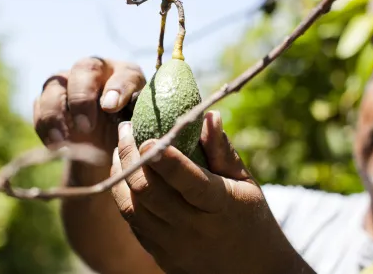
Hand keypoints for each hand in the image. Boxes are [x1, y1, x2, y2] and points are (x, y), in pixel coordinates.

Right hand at [32, 57, 145, 156]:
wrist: (104, 150)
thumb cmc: (128, 135)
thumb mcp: (139, 129)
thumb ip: (138, 121)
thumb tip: (131, 124)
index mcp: (126, 75)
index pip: (124, 73)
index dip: (117, 88)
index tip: (111, 108)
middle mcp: (96, 72)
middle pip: (84, 68)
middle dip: (82, 98)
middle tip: (86, 127)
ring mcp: (69, 83)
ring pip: (54, 85)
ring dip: (56, 113)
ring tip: (63, 141)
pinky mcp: (48, 99)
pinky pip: (39, 106)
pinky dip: (44, 126)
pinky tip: (55, 145)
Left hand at [110, 111, 310, 273]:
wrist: (253, 273)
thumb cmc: (252, 219)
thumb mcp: (246, 184)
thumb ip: (223, 152)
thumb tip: (208, 115)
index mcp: (221, 207)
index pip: (188, 181)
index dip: (164, 160)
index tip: (146, 136)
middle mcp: (193, 229)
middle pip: (149, 191)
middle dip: (130, 156)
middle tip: (124, 130)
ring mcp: (173, 246)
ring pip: (132, 207)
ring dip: (119, 175)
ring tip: (119, 150)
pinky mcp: (160, 256)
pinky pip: (133, 223)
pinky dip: (124, 196)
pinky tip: (124, 176)